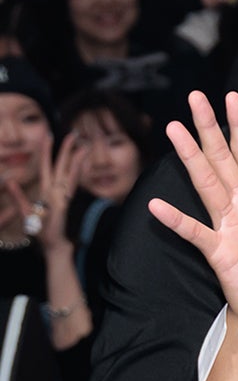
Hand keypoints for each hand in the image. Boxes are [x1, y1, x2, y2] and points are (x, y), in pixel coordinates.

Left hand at [3, 129, 81, 252]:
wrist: (51, 245)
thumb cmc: (40, 231)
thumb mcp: (25, 212)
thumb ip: (18, 196)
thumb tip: (9, 180)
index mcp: (47, 191)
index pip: (47, 166)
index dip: (47, 151)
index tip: (49, 136)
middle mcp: (57, 191)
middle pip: (62, 165)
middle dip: (67, 149)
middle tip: (74, 134)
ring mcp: (63, 196)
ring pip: (70, 173)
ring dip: (76, 159)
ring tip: (83, 146)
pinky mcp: (65, 203)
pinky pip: (70, 185)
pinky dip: (75, 174)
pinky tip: (80, 164)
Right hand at [149, 92, 237, 337]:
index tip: (232, 97)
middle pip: (223, 159)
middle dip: (210, 128)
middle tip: (195, 97)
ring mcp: (227, 226)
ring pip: (207, 184)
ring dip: (191, 157)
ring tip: (174, 129)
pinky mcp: (219, 251)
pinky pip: (195, 233)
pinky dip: (177, 220)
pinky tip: (158, 207)